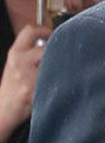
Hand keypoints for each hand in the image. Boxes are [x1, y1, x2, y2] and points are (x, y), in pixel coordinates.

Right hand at [0, 25, 50, 142]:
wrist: (3, 111)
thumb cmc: (14, 86)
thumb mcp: (16, 64)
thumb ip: (31, 51)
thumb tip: (56, 39)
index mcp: (15, 53)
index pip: (30, 31)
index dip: (45, 30)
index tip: (52, 35)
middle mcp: (20, 61)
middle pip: (48, 47)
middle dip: (57, 52)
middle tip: (62, 57)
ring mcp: (26, 76)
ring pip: (54, 63)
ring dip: (60, 67)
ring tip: (60, 73)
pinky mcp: (34, 90)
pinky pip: (55, 80)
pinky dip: (61, 81)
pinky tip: (58, 85)